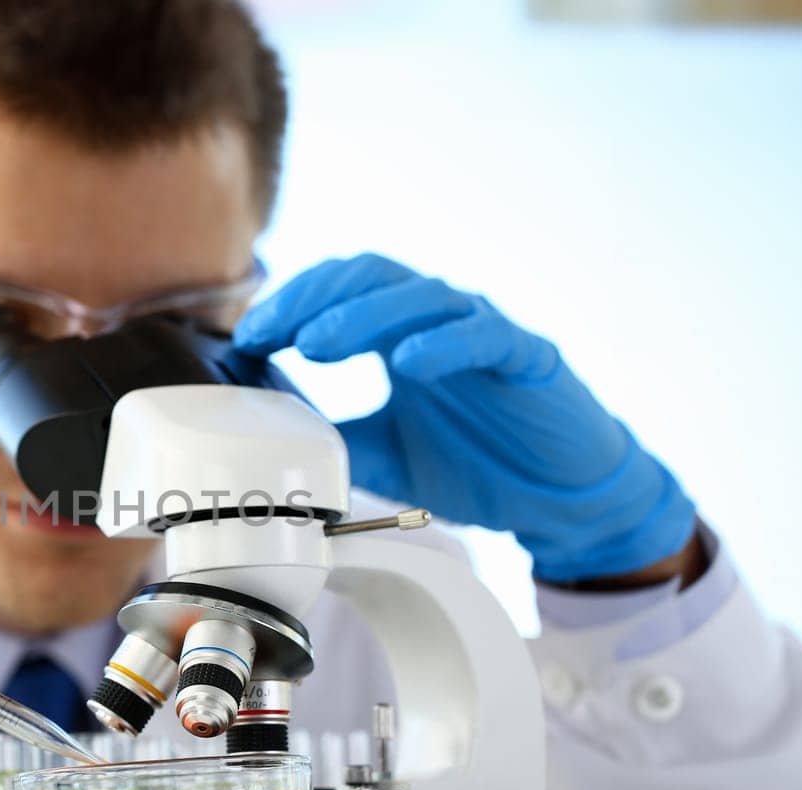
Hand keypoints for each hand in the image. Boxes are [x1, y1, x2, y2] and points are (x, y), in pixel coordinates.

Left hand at [236, 255, 694, 581]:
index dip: (290, 304)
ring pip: (420, 297)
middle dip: (311, 299)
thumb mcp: (380, 453)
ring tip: (316, 342)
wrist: (557, 501)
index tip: (244, 336)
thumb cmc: (474, 464)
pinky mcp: (528, 356)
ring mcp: (484, 331)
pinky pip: (485, 336)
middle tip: (265, 330)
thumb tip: (264, 428)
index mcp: (401, 332)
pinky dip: (444, 343)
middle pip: (369, 277)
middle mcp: (439, 319)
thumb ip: (330, 433)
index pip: (337, 292)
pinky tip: (409, 360)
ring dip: (363, 315)